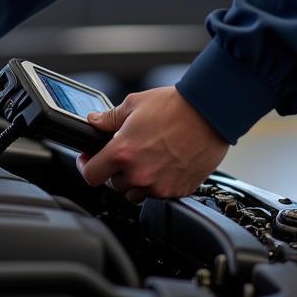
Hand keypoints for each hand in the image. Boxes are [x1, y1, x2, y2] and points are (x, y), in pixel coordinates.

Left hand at [77, 86, 228, 202]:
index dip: (86, 166)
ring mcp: (159, 186)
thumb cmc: (174, 106)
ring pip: (136, 192)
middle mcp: (139, 174)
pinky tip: (167, 162)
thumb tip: (94, 121)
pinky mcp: (177, 191)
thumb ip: (110, 118)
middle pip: (114, 184)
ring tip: (150, 157)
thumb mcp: (135, 104)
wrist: (209, 114)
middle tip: (130, 151)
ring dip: (137, 179)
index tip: (88, 161)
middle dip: (117, 169)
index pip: (91, 175)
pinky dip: (159, 182)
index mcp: (122, 152)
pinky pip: (160, 193)